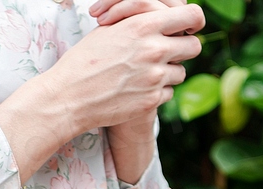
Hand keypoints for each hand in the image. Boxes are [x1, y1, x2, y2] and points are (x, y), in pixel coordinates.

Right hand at [90, 0, 196, 182]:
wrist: (68, 97)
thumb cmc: (84, 60)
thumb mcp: (109, 29)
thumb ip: (139, 20)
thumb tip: (162, 17)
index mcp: (144, 25)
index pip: (193, 15)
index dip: (193, 21)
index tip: (188, 27)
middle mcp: (154, 49)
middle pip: (194, 46)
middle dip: (183, 49)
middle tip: (168, 53)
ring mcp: (155, 77)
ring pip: (181, 72)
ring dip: (168, 72)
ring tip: (144, 73)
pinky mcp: (151, 100)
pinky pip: (169, 93)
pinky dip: (157, 91)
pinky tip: (137, 89)